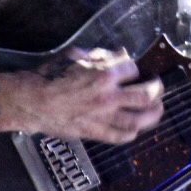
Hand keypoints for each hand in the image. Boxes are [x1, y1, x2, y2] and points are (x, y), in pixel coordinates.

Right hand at [3, 46, 164, 143]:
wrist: (32, 101)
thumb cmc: (50, 75)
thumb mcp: (75, 55)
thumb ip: (100, 55)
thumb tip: (119, 53)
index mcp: (103, 74)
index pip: (132, 68)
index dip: (134, 67)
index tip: (132, 69)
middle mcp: (108, 97)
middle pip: (146, 95)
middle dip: (157, 89)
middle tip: (158, 87)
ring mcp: (103, 117)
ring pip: (139, 119)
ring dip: (153, 114)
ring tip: (157, 108)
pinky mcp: (95, 132)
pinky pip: (120, 136)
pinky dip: (131, 133)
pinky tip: (135, 128)